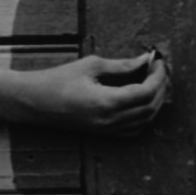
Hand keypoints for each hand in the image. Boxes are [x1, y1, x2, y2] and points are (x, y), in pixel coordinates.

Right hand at [0, 52, 169, 134]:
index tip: (158, 60)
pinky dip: (145, 115)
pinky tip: (142, 100)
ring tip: (154, 80)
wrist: (35, 102)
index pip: (146, 92)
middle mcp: (111, 121)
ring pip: (145, 120)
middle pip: (150, 107)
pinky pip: (134, 129)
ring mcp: (108, 131)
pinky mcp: (104, 134)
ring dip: (154, 101)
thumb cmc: (58, 80)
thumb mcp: (89, 66)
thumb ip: (120, 65)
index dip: (158, 76)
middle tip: (159, 68)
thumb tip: (143, 61)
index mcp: (107, 103)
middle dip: (160, 86)